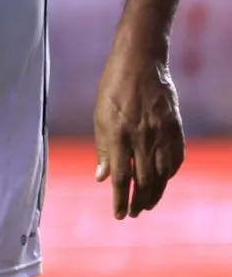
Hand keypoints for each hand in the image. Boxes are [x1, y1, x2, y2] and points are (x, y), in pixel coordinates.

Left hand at [94, 50, 184, 219]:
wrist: (140, 61)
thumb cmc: (114, 86)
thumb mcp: (100, 115)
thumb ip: (102, 148)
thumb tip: (101, 177)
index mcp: (119, 135)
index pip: (121, 177)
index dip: (120, 200)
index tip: (119, 215)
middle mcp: (142, 137)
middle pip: (144, 180)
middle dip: (139, 201)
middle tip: (134, 213)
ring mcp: (161, 133)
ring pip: (162, 174)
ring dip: (156, 193)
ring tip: (148, 203)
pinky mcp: (175, 127)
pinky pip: (176, 158)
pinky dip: (170, 173)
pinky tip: (164, 179)